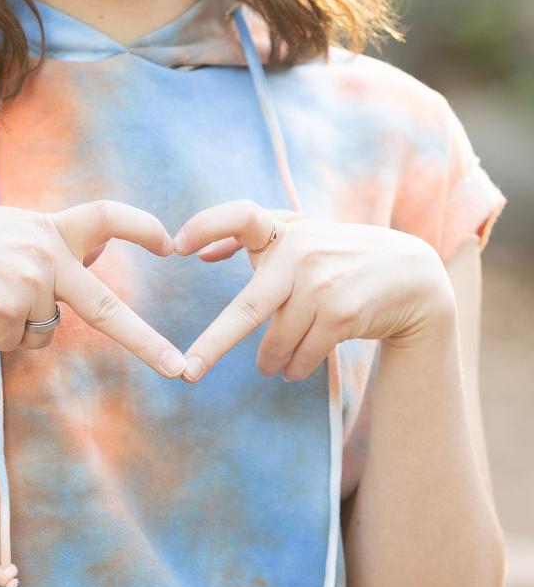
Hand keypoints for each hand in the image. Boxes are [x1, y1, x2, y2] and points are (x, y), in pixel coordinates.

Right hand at [0, 200, 187, 377]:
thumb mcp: (7, 229)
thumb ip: (50, 242)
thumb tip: (98, 254)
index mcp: (48, 228)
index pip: (106, 216)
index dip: (142, 227)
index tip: (170, 244)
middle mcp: (46, 253)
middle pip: (105, 307)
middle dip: (145, 342)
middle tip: (178, 369)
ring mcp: (29, 282)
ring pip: (44, 332)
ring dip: (15, 326)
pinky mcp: (7, 310)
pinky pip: (15, 342)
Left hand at [173, 201, 454, 382]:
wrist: (411, 276)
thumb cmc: (340, 255)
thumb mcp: (303, 233)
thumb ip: (253, 237)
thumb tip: (201, 254)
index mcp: (285, 230)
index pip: (240, 215)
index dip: (206, 225)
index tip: (175, 247)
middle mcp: (302, 252)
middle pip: (247, 307)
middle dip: (214, 343)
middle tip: (189, 371)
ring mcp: (322, 284)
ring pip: (277, 340)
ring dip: (271, 360)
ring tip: (270, 366)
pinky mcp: (342, 314)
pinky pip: (303, 354)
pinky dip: (295, 367)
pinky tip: (294, 368)